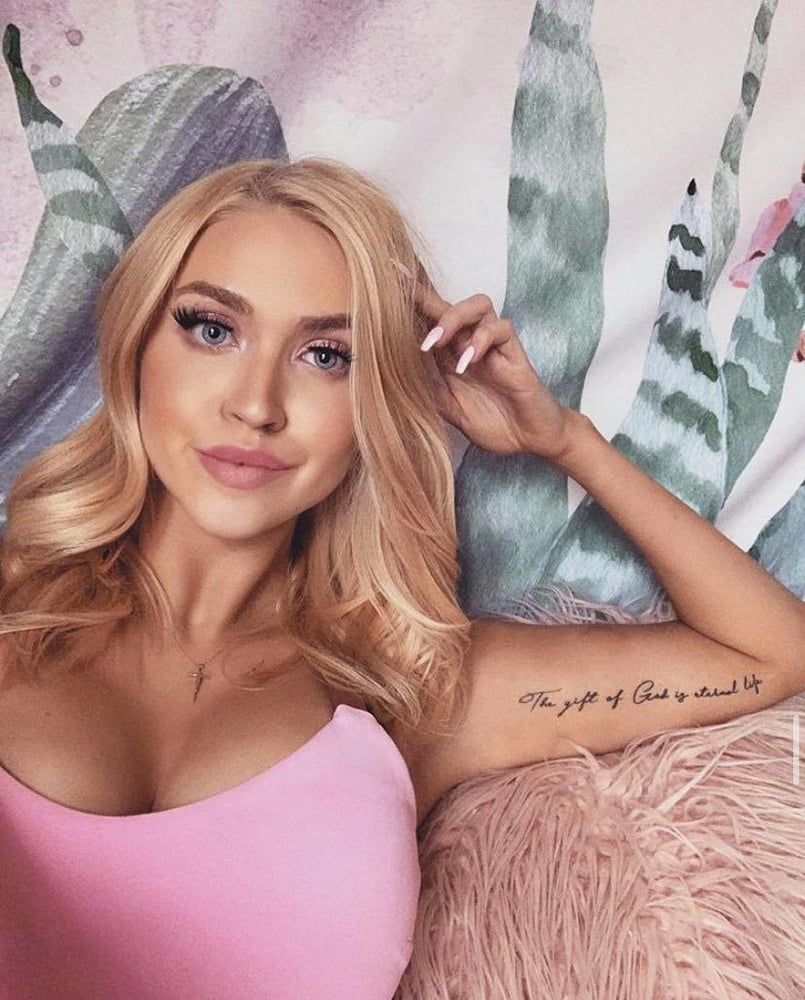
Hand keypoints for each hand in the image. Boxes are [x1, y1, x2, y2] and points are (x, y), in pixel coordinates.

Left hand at [406, 265, 574, 459]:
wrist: (529, 441)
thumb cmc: (494, 423)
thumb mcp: (450, 411)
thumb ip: (428, 391)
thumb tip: (393, 378)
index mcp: (453, 355)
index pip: (432, 320)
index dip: (413, 302)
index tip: (390, 281)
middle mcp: (472, 344)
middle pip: (452, 304)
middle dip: (428, 302)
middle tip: (406, 314)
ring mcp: (495, 347)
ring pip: (479, 305)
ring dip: (454, 318)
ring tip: (437, 343)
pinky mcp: (516, 355)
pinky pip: (502, 330)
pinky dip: (481, 340)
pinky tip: (468, 362)